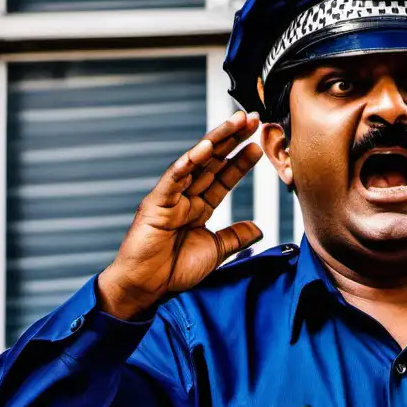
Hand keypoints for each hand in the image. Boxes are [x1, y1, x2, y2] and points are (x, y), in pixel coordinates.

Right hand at [96, 111, 263, 318]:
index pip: (223, 177)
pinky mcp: (156, 203)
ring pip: (196, 162)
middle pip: (212, 162)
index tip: (258, 144)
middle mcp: (185, 197)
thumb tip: (258, 228)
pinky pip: (174, 178)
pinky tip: (206, 147)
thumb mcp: (216, 251)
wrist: (148, 288)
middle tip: (251, 118)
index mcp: (198, 207)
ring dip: (216, 140)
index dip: (240, 161)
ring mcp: (170, 197)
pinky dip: (189, 162)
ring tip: (237, 122)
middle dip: (232, 139)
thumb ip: (235, 237)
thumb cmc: (174, 271)